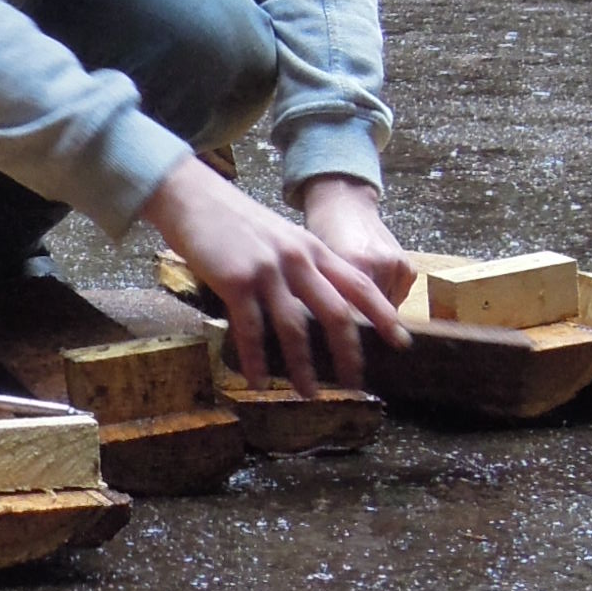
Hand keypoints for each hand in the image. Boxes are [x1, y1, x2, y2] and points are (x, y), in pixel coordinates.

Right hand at [143, 154, 408, 398]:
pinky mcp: (236, 281)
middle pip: (336, 313)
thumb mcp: (280, 236)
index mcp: (312, 248)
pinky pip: (251, 329)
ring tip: (309, 394)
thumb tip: (317, 304)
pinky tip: (259, 382)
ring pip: (295, 328)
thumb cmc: (233, 220)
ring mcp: (267, 270)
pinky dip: (257, 360)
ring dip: (304, 366)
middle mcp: (297, 259)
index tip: (399, 342)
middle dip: (350, 353)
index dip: (382, 315)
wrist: (191, 196)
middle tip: (356, 384)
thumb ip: (302, 264)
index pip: (359, 285)